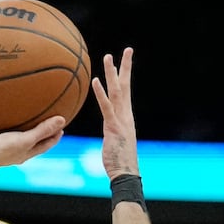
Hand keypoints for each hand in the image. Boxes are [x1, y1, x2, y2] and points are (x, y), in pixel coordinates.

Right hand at [0, 115, 65, 170]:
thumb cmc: (3, 150)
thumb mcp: (26, 139)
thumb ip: (43, 130)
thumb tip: (62, 120)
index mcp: (26, 153)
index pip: (45, 145)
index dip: (54, 137)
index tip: (61, 127)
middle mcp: (16, 150)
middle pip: (33, 140)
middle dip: (41, 131)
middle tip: (48, 119)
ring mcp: (4, 145)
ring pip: (17, 134)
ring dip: (23, 126)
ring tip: (26, 113)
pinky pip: (1, 127)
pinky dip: (5, 120)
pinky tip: (3, 109)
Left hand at [92, 48, 138, 177]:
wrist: (125, 173)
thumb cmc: (119, 161)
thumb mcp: (114, 141)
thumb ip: (112, 129)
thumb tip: (108, 127)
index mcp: (126, 117)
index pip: (126, 91)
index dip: (125, 75)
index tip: (124, 61)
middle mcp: (126, 115)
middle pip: (126, 86)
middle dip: (125, 67)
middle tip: (127, 50)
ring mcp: (121, 120)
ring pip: (117, 91)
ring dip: (112, 73)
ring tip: (108, 57)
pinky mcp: (113, 127)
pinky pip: (107, 107)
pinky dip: (101, 93)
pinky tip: (96, 80)